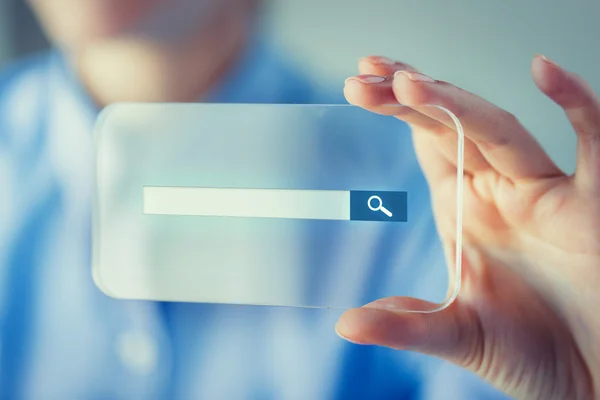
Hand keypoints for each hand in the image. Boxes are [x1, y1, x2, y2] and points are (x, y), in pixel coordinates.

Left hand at [336, 55, 599, 399]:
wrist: (589, 379)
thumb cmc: (529, 354)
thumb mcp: (457, 334)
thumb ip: (406, 324)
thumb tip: (345, 324)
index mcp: (465, 209)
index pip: (427, 143)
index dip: (396, 111)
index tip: (359, 86)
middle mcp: (500, 192)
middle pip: (450, 125)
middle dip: (408, 96)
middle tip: (365, 75)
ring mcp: (544, 193)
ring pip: (498, 128)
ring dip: (455, 101)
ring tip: (406, 82)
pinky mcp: (593, 204)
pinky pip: (591, 143)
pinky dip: (576, 104)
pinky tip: (546, 71)